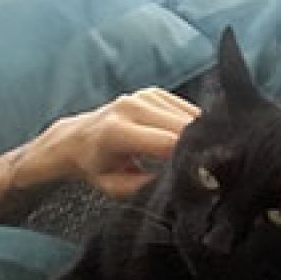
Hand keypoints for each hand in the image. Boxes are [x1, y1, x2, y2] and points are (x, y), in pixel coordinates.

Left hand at [14, 87, 199, 196]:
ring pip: (190, 117)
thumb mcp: (115, 187)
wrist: (79, 138)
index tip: (199, 175)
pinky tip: (182, 139)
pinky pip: (187, 110)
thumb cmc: (97, 166)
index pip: (169, 143)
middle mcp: (131, 107)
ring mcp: (144, 96)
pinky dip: (191, 126)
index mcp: (117, 131)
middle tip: (201, 168)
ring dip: (196, 136)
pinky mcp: (155, 92)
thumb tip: (177, 181)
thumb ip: (144, 187)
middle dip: (196, 147)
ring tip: (187, 154)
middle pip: (184, 127)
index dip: (188, 159)